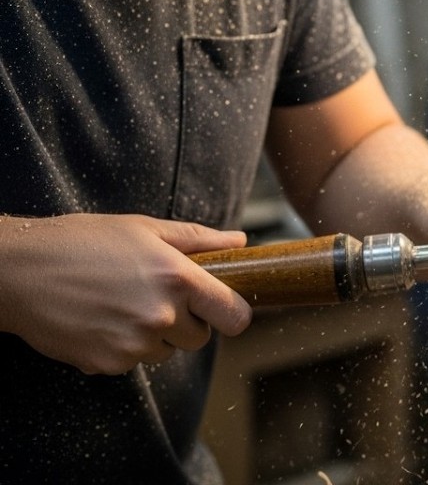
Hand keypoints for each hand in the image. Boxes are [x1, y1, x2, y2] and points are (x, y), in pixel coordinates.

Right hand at [0, 214, 252, 374]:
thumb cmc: (81, 242)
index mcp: (178, 279)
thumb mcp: (144, 228)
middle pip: (200, 338)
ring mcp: (134, 344)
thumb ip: (199, 239)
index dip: (231, 312)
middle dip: (187, 322)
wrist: (19, 271)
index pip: (235, 316)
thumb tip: (239, 241)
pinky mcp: (108, 364)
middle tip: (156, 297)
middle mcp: (161, 316)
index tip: (221, 307)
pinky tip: (101, 320)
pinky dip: (123, 347)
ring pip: (167, 352)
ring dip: (155, 336)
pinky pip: (133, 361)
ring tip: (122, 304)